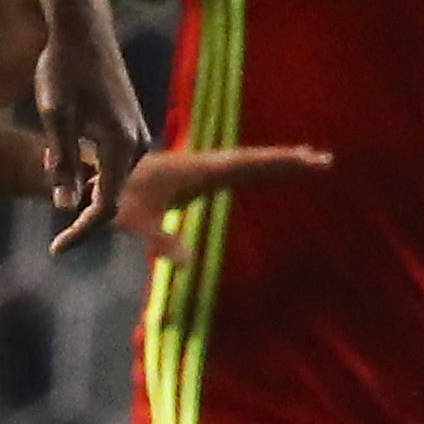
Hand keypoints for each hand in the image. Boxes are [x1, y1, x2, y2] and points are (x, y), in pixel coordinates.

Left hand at [30, 26, 154, 252]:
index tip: (56, 251)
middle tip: (49, 222)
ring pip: (108, 175)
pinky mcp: (129, 122)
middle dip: (78, 206)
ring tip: (45, 157)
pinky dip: (85, 163)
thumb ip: (60, 161)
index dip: (81, 232)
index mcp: (122, 145)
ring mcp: (137, 131)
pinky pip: (110, 158)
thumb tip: (64, 204)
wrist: (81, 27)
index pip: (105, 205)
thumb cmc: (62, 68)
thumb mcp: (54, 116)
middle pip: (110, 194)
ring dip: (79, 180)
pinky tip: (55, 147)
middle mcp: (138, 142)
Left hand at [111, 139, 328, 232]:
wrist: (99, 177)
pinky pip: (237, 170)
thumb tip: (190, 265)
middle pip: (255, 161)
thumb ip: (159, 241)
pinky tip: (273, 171)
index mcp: (198, 169)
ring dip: (278, 162)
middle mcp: (206, 165)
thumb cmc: (117, 198)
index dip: (276, 161)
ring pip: (248, 163)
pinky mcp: (200, 176)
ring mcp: (204, 169)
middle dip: (288, 161)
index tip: (307, 158)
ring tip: (311, 160)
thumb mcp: (136, 221)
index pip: (245, 164)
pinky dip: (259, 168)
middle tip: (324, 160)